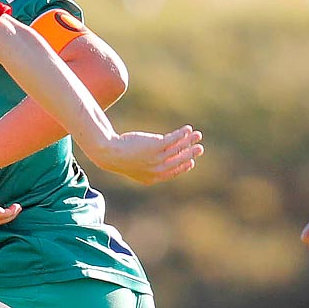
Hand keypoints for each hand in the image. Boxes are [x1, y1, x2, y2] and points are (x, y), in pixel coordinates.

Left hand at [82, 125, 201, 184]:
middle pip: (178, 161)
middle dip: (190, 154)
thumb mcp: (132, 164)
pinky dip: (182, 134)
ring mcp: (157, 158)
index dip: (182, 167)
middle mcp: (156, 169)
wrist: (108, 152)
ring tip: (197, 135)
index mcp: (151, 178)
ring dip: (189, 141)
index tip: (191, 162)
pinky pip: (173, 139)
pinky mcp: (156, 146)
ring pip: (178, 149)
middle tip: (200, 148)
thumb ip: (145, 164)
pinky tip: (187, 129)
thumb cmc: (116, 157)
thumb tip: (150, 157)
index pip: (171, 173)